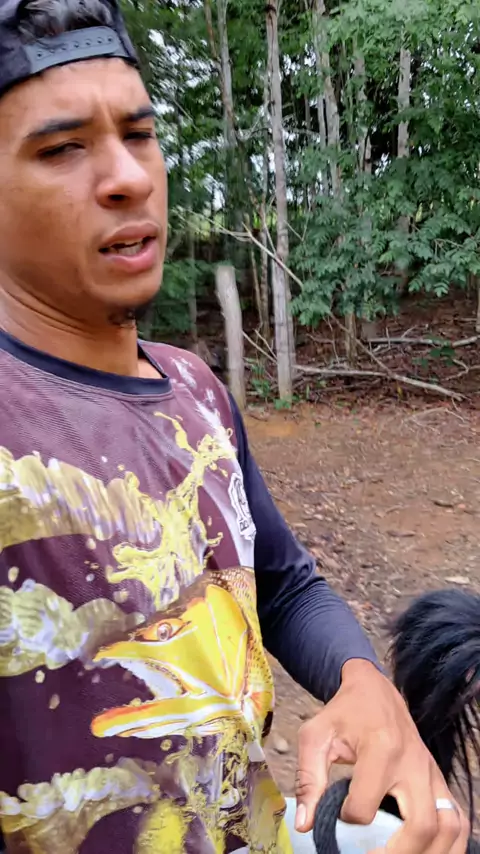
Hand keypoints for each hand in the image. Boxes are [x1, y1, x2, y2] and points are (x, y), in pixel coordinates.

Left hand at [295, 658, 469, 852]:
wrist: (374, 689)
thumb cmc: (343, 712)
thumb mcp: (316, 734)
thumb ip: (308, 778)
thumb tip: (304, 824)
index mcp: (380, 748)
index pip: (366, 805)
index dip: (347, 819)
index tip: (335, 816)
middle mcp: (412, 762)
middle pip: (421, 824)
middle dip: (399, 853)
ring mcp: (430, 772)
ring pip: (447, 826)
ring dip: (428, 852)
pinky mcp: (438, 778)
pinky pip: (456, 818)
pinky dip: (448, 842)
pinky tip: (426, 850)